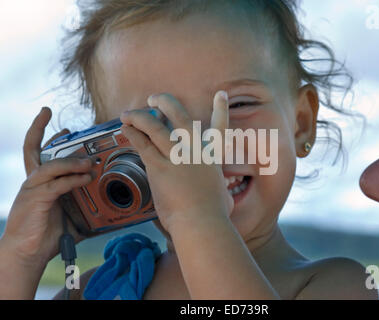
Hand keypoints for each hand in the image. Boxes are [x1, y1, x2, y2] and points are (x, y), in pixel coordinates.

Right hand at [1, 107, 90, 269]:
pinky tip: (85, 178)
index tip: (64, 130)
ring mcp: (32, 190)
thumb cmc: (47, 235)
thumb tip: (111, 211)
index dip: (48, 138)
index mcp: (40, 183)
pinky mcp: (34, 200)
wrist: (28, 254)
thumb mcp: (72, 218)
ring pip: (50, 166)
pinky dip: (72, 180)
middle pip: (31, 149)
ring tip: (89, 162)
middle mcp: (33, 182)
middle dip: (39, 129)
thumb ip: (87, 209)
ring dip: (71, 162)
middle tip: (58, 121)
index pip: (40, 154)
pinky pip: (55, 185)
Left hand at [120, 91, 233, 233]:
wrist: (201, 222)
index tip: (220, 94)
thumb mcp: (222, 194)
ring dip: (139, 116)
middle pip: (179, 115)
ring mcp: (176, 156)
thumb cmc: (214, 214)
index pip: (220, 126)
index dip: (221, 108)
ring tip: (128, 114)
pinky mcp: (158, 167)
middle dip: (165, 102)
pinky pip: (142, 144)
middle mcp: (195, 150)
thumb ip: (218, 186)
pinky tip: (125, 129)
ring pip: (154, 126)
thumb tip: (222, 192)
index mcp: (212, 155)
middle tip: (154, 99)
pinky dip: (132, 134)